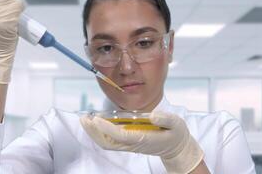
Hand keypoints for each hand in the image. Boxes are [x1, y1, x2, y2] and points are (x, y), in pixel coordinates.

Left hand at [80, 111, 203, 173]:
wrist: (176, 147)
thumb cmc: (175, 134)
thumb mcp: (176, 124)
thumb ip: (165, 119)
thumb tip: (152, 115)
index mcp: (143, 139)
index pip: (120, 135)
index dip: (106, 128)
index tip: (96, 119)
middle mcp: (133, 143)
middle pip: (108, 142)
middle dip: (94, 132)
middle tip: (84, 118)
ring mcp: (129, 144)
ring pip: (107, 142)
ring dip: (94, 132)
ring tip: (86, 119)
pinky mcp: (128, 142)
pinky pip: (110, 140)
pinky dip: (100, 133)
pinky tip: (96, 123)